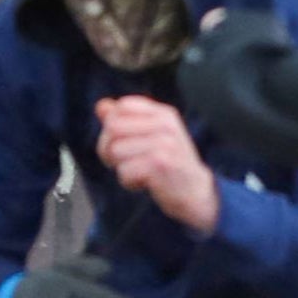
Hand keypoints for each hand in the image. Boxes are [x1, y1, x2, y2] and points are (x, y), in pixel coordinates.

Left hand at [95, 96, 219, 233]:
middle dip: (110, 148)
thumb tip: (101, 105)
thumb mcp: (150, 136)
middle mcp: (167, 125)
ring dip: (122, 167)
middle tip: (128, 160)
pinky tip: (146, 182)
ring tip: (141, 172)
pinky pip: (124, 171)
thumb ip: (125, 119)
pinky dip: (130, 182)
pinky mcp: (161, 164)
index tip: (126, 140)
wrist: (196, 192)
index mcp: (164, 114)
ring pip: (116, 151)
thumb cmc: (169, 164)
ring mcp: (165, 144)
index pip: (122, 107)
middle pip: (113, 128)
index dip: (113, 125)